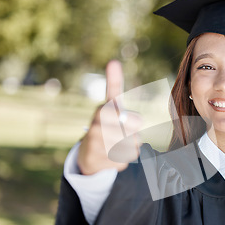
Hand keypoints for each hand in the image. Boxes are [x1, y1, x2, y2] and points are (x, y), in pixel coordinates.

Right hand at [77, 60, 141, 174]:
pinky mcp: (101, 162)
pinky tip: (110, 156)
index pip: (135, 120)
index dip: (134, 122)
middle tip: (121, 133)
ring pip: (132, 148)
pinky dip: (122, 159)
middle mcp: (97, 128)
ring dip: (128, 147)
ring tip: (114, 144)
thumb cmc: (104, 123)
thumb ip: (114, 85)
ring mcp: (98, 147)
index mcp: (102, 112)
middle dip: (133, 135)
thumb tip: (113, 62)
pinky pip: (125, 161)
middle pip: (136, 135)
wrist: (88, 153)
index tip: (126, 121)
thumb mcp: (110, 103)